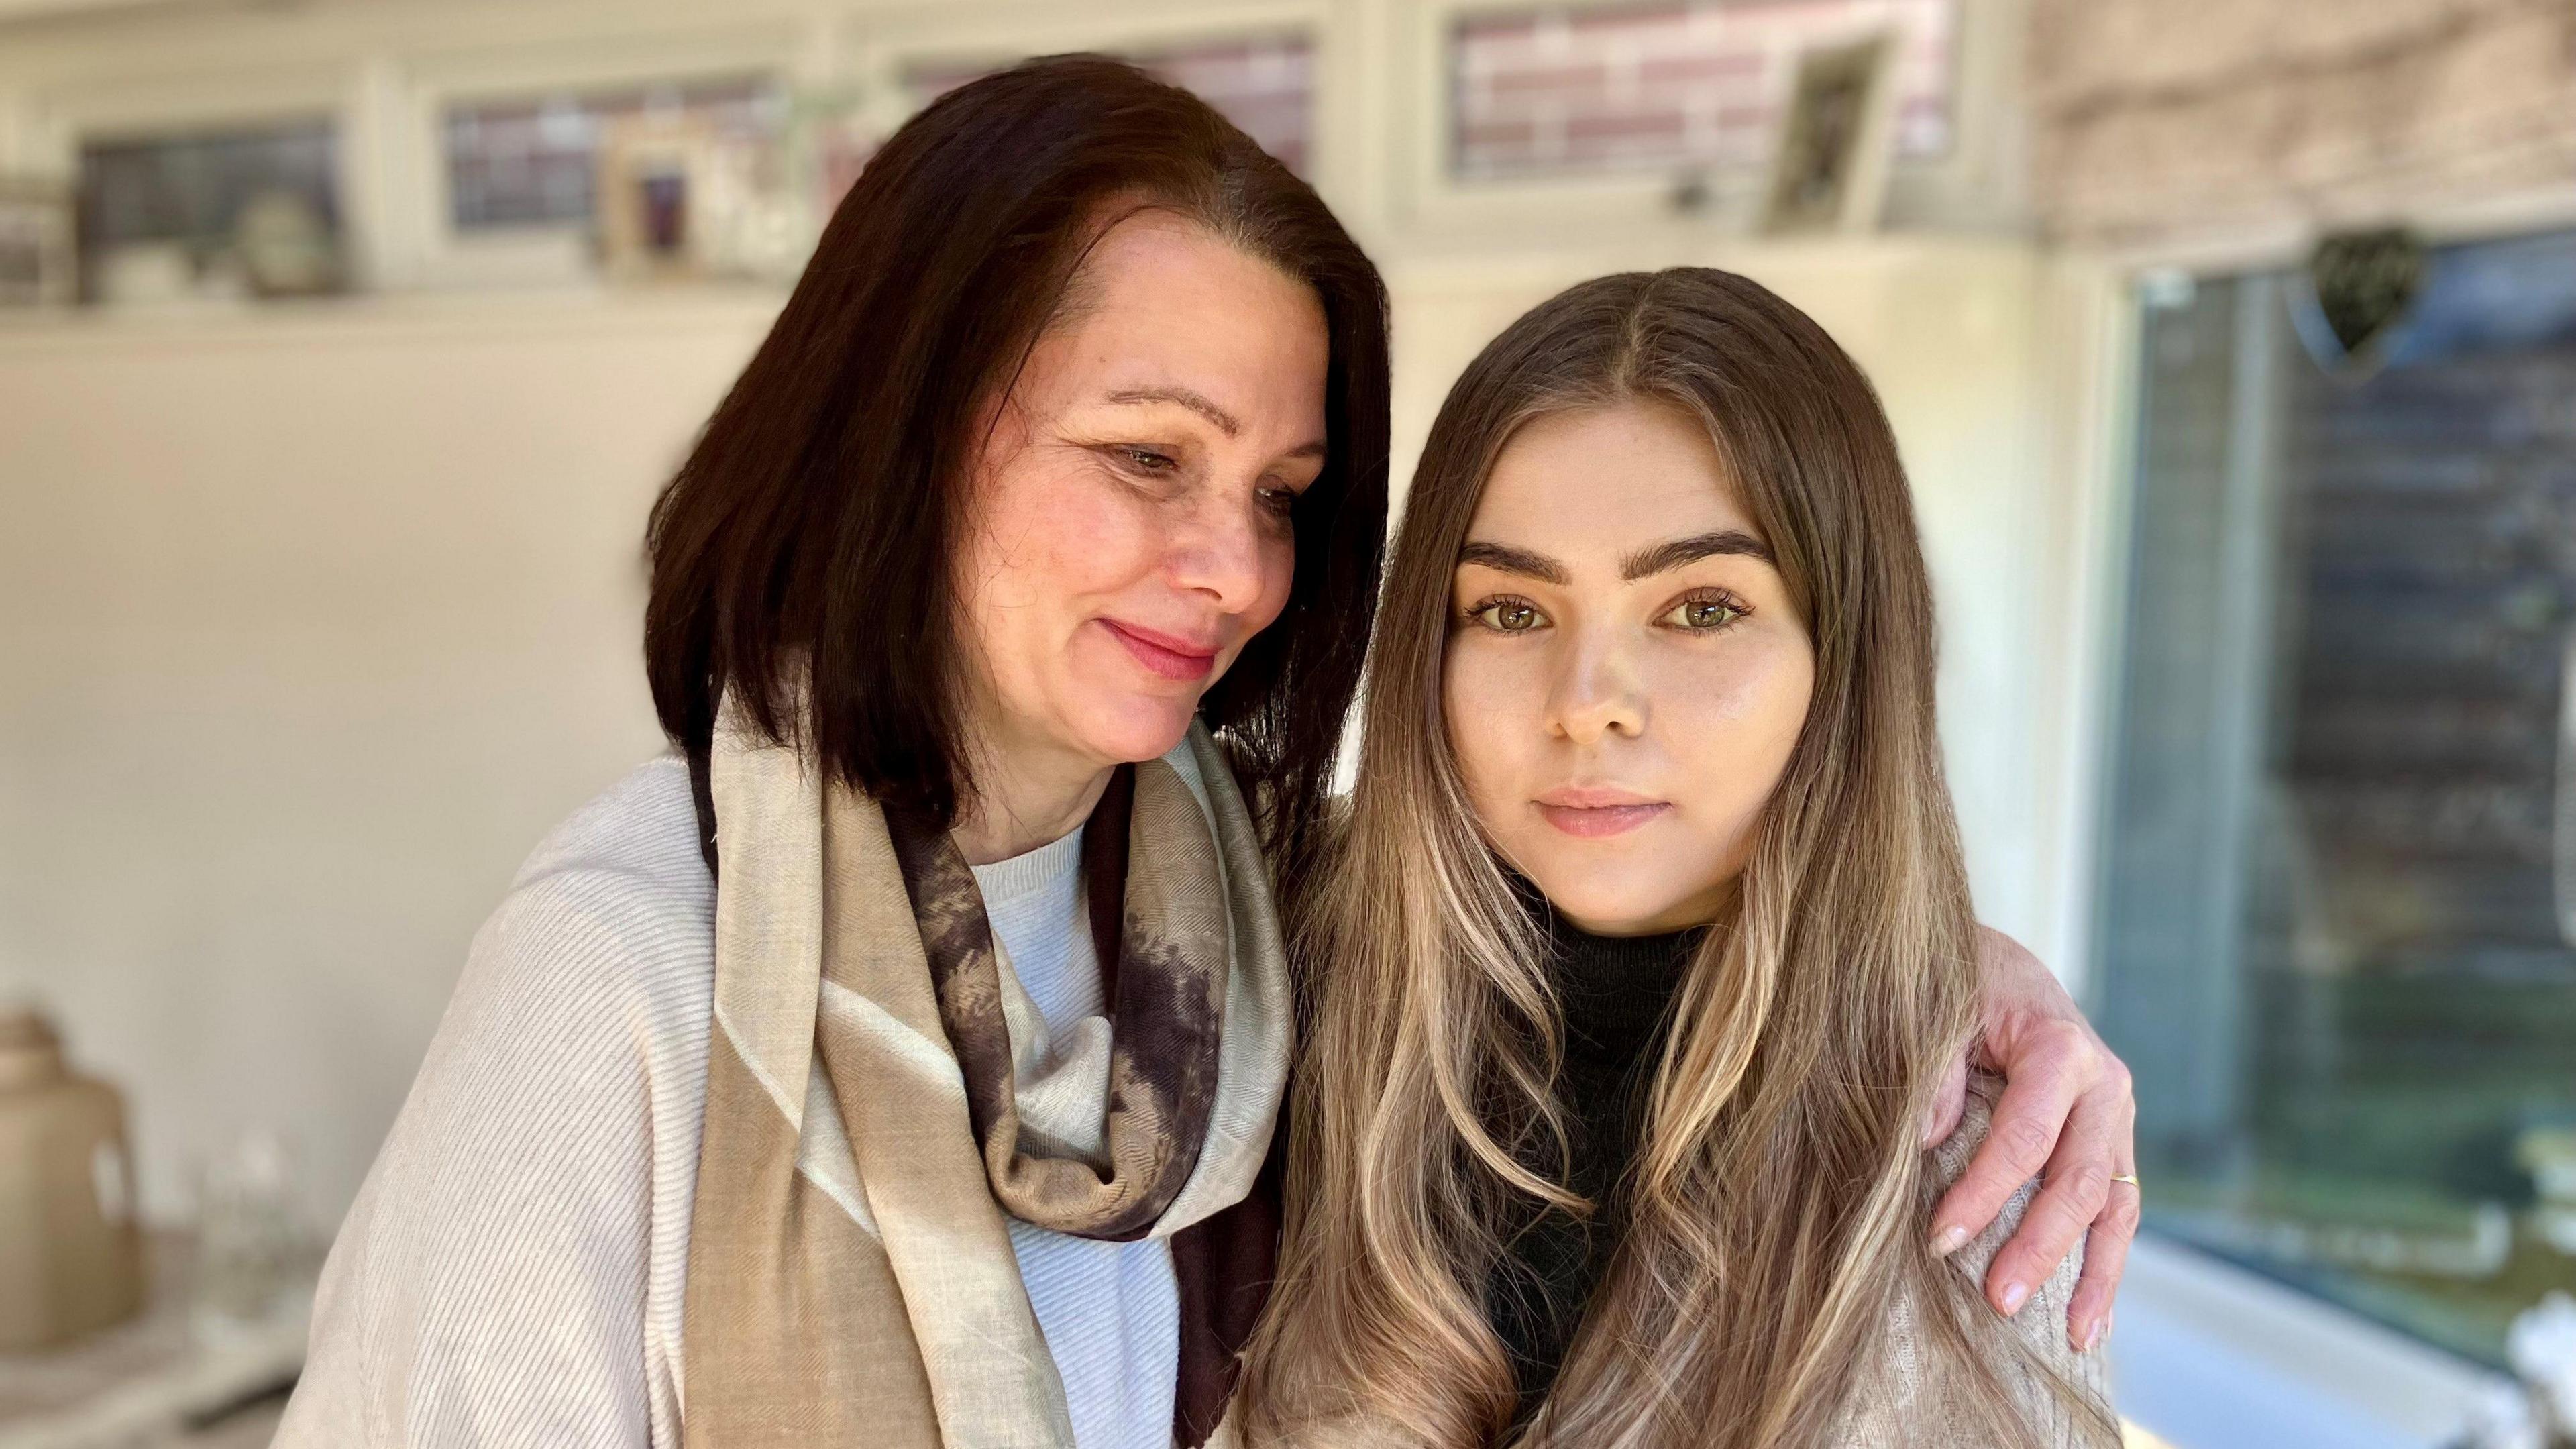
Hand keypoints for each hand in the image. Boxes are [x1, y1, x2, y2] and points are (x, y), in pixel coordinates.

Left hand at [1922, 926, 2136, 1353]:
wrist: (1999, 965)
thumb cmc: (1959, 985)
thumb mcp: (1937, 1007)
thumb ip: (1935, 1070)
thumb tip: (1930, 1141)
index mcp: (2060, 1047)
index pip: (2026, 1136)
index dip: (1985, 1192)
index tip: (1940, 1239)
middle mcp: (2104, 1085)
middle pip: (2078, 1180)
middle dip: (2038, 1246)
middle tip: (1996, 1300)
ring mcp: (2116, 1117)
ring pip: (2113, 1206)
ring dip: (2090, 1274)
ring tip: (2068, 1336)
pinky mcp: (2112, 1143)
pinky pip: (2117, 1210)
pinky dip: (2105, 1265)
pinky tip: (2087, 1322)